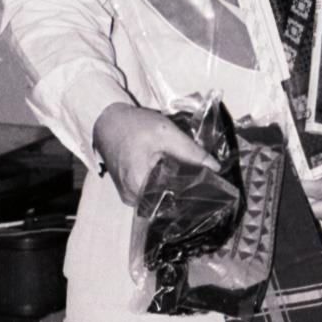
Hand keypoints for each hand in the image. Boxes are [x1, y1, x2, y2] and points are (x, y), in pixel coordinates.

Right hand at [92, 102, 218, 206]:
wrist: (106, 120)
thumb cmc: (133, 126)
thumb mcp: (166, 133)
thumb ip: (191, 152)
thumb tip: (215, 168)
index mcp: (139, 187)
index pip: (175, 199)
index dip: (194, 193)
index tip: (210, 189)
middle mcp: (132, 198)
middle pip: (168, 201)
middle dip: (186, 191)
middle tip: (204, 181)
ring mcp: (129, 197)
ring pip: (160, 198)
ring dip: (174, 188)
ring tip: (190, 178)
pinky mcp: (128, 192)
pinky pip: (151, 195)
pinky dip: (162, 186)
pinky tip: (173, 177)